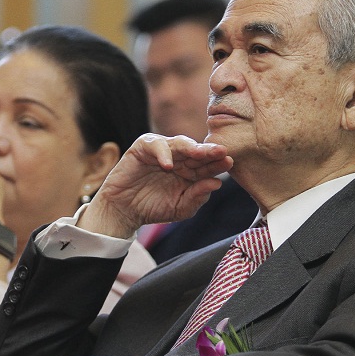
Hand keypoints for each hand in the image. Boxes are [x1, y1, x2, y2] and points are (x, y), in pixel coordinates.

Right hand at [79, 134, 232, 237]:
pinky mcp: (143, 148)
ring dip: (190, 148)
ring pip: (179, 143)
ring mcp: (162, 151)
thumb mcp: (180, 208)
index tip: (229, 162)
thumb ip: (197, 197)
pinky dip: (162, 153)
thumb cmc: (153, 208)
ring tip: (200, 154)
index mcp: (191, 172)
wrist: (124, 211)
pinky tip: (168, 165)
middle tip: (221, 151)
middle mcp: (179, 158)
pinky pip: (155, 145)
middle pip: (196, 151)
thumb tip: (217, 183)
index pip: (207, 165)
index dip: (217, 163)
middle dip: (209, 152)